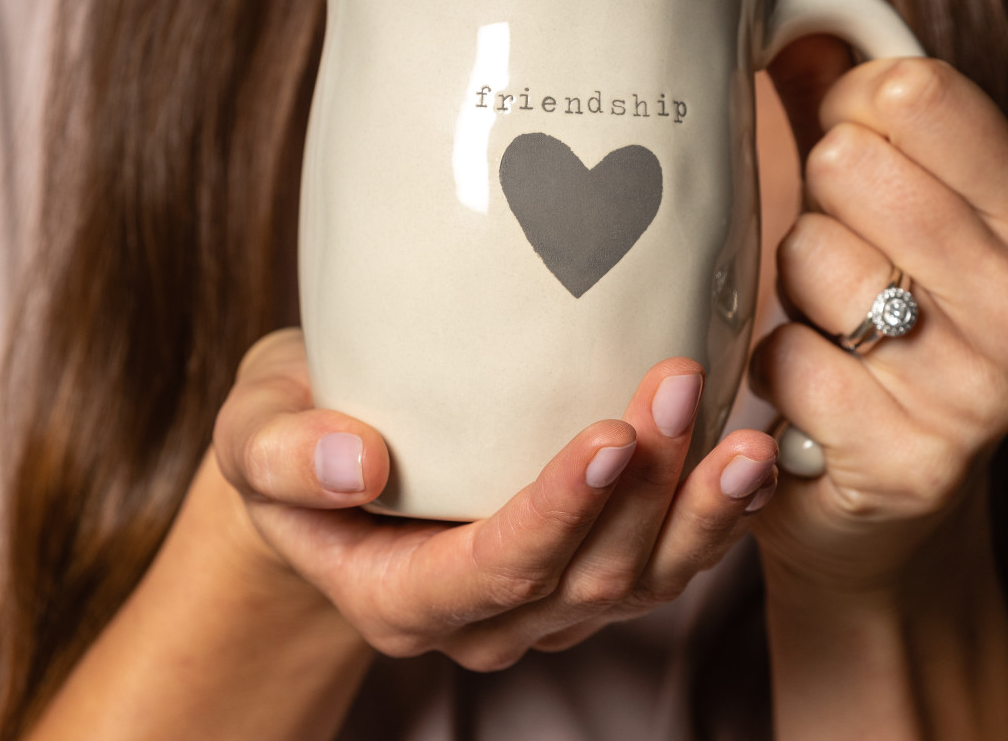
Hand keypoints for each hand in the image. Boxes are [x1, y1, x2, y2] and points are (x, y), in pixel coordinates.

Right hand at [211, 330, 777, 669]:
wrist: (337, 447)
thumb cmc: (294, 431)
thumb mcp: (252, 432)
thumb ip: (280, 454)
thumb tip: (354, 463)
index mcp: (401, 595)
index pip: (491, 571)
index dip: (554, 516)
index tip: (605, 437)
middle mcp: (486, 616)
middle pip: (587, 579)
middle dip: (645, 493)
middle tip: (680, 391)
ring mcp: (548, 596)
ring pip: (644, 582)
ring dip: (702, 514)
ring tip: (751, 443)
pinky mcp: (592, 563)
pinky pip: (667, 558)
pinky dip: (716, 515)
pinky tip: (756, 457)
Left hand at [742, 0, 1007, 597]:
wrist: (873, 488)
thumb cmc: (867, 304)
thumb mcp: (866, 182)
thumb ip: (827, 64)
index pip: (909, 87)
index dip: (842, 110)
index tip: (842, 149)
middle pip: (852, 162)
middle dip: (811, 199)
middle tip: (829, 246)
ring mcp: (987, 384)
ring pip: (810, 254)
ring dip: (785, 283)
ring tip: (820, 319)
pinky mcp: (915, 456)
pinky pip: (783, 355)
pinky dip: (767, 364)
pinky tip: (802, 386)